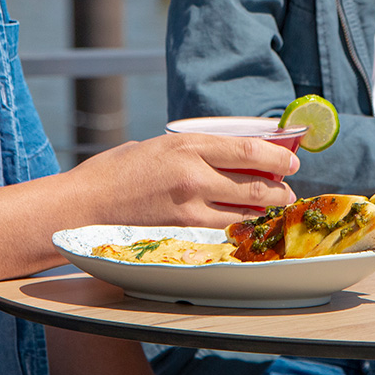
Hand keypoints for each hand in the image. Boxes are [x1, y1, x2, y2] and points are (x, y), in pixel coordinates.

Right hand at [70, 134, 298, 227]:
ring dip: (264, 209)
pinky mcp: (182, 229)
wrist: (83, 204)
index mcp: (186, 144)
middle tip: (289, 189)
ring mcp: (189, 206)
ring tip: (274, 205)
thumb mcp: (157, 145)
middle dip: (279, 187)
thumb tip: (224, 156)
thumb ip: (191, 151)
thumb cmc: (116, 170)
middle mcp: (193, 174)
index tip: (291, 160)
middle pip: (255, 184)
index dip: (277, 157)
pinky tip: (246, 219)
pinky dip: (240, 222)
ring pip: (244, 210)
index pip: (248, 151)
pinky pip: (223, 226)